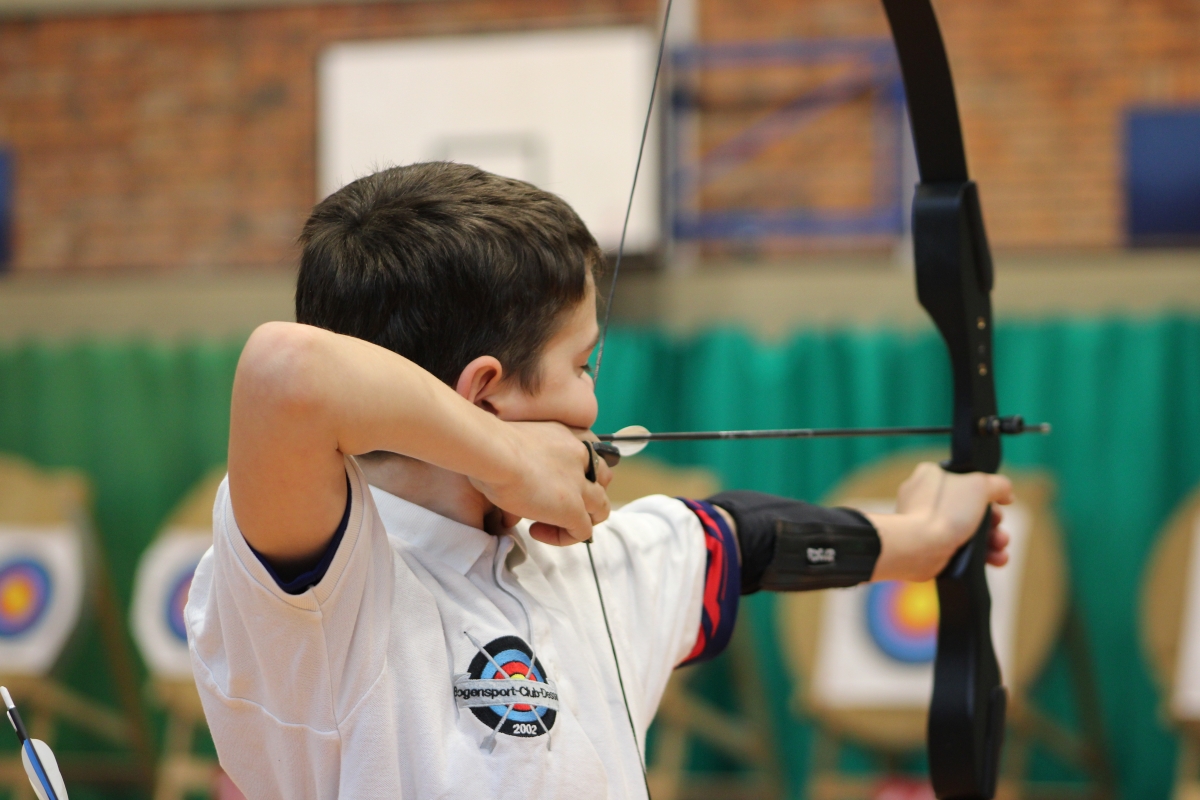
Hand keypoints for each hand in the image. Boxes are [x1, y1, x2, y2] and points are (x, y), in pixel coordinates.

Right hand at [469, 422, 611, 546]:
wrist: (493, 452)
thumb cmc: (488, 446)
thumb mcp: (511, 451)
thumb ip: (517, 472)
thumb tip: (509, 499)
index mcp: (566, 438)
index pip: (587, 457)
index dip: (575, 476)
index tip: (549, 486)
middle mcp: (580, 457)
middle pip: (603, 480)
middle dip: (586, 497)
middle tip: (557, 507)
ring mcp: (580, 485)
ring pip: (601, 509)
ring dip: (579, 520)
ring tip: (548, 524)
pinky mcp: (573, 509)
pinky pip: (583, 533)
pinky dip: (564, 538)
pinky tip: (536, 532)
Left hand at [869, 462, 1013, 582]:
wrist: (919, 548)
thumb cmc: (944, 511)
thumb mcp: (979, 486)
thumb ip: (997, 484)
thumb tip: (1005, 493)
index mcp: (931, 476)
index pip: (966, 480)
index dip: (988, 492)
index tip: (1002, 503)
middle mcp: (925, 497)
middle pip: (971, 508)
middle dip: (994, 522)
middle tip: (999, 529)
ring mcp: (925, 523)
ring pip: (967, 530)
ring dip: (991, 540)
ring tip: (1000, 549)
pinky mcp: (928, 545)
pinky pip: (959, 547)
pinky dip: (979, 554)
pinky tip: (996, 559)